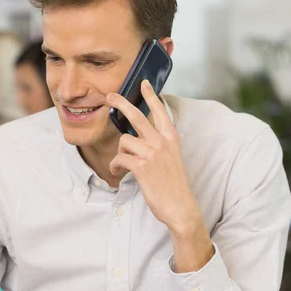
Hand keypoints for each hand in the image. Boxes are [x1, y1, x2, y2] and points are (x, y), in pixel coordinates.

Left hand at [106, 80, 201, 235]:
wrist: (180, 207)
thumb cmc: (174, 185)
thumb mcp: (172, 158)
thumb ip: (158, 145)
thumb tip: (138, 137)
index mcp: (171, 138)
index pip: (161, 111)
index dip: (151, 96)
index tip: (144, 83)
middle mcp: (162, 142)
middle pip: (137, 116)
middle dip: (121, 103)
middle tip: (110, 96)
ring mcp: (152, 153)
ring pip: (124, 141)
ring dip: (120, 154)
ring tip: (123, 165)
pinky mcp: (142, 166)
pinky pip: (119, 159)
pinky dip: (116, 166)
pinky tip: (120, 173)